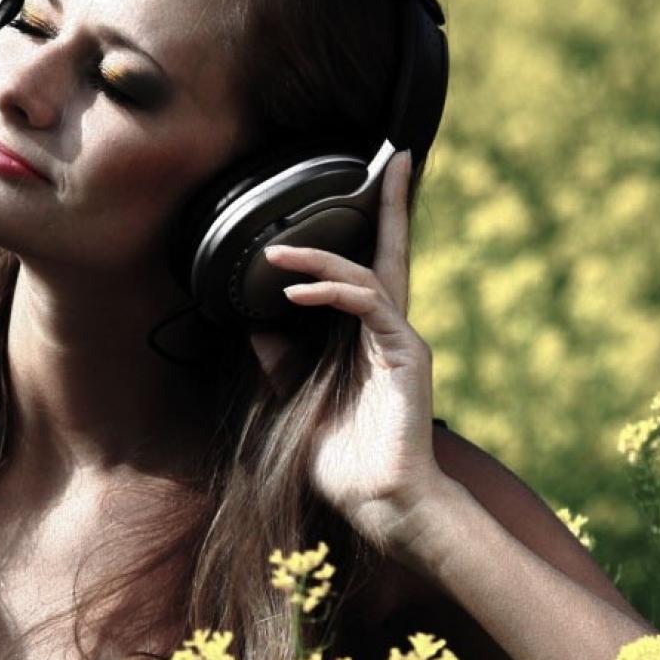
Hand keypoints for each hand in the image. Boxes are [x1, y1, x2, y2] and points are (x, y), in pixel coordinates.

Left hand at [244, 149, 446, 554]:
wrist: (378, 501)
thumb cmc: (342, 460)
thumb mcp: (294, 401)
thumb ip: (278, 363)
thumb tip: (252, 327)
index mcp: (366, 337)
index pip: (369, 269)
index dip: (374, 227)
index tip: (375, 181)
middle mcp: (389, 329)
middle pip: (392, 251)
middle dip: (391, 203)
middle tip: (389, 158)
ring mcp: (401, 339)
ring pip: (369, 274)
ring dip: (320, 257)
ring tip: (276, 252)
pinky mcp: (407, 354)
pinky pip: (371, 305)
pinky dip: (333, 292)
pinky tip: (296, 292)